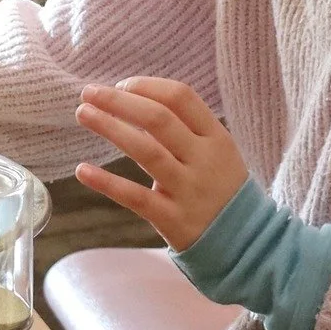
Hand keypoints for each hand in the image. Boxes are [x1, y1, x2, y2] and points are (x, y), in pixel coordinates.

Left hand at [73, 78, 248, 252]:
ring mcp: (189, 190)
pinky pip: (136, 197)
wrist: (247, 243)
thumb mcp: (217, 152)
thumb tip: (132, 98)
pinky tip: (83, 170)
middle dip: (120, 101)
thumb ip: (184, 128)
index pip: (181, 97)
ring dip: (110, 128)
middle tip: (88, 92)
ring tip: (83, 114)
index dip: (146, 86)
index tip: (120, 85)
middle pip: (159, 119)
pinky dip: (107, 183)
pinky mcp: (173, 220)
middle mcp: (204, 160)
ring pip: (147, 151)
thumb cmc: (220, 188)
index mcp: (216, 137)